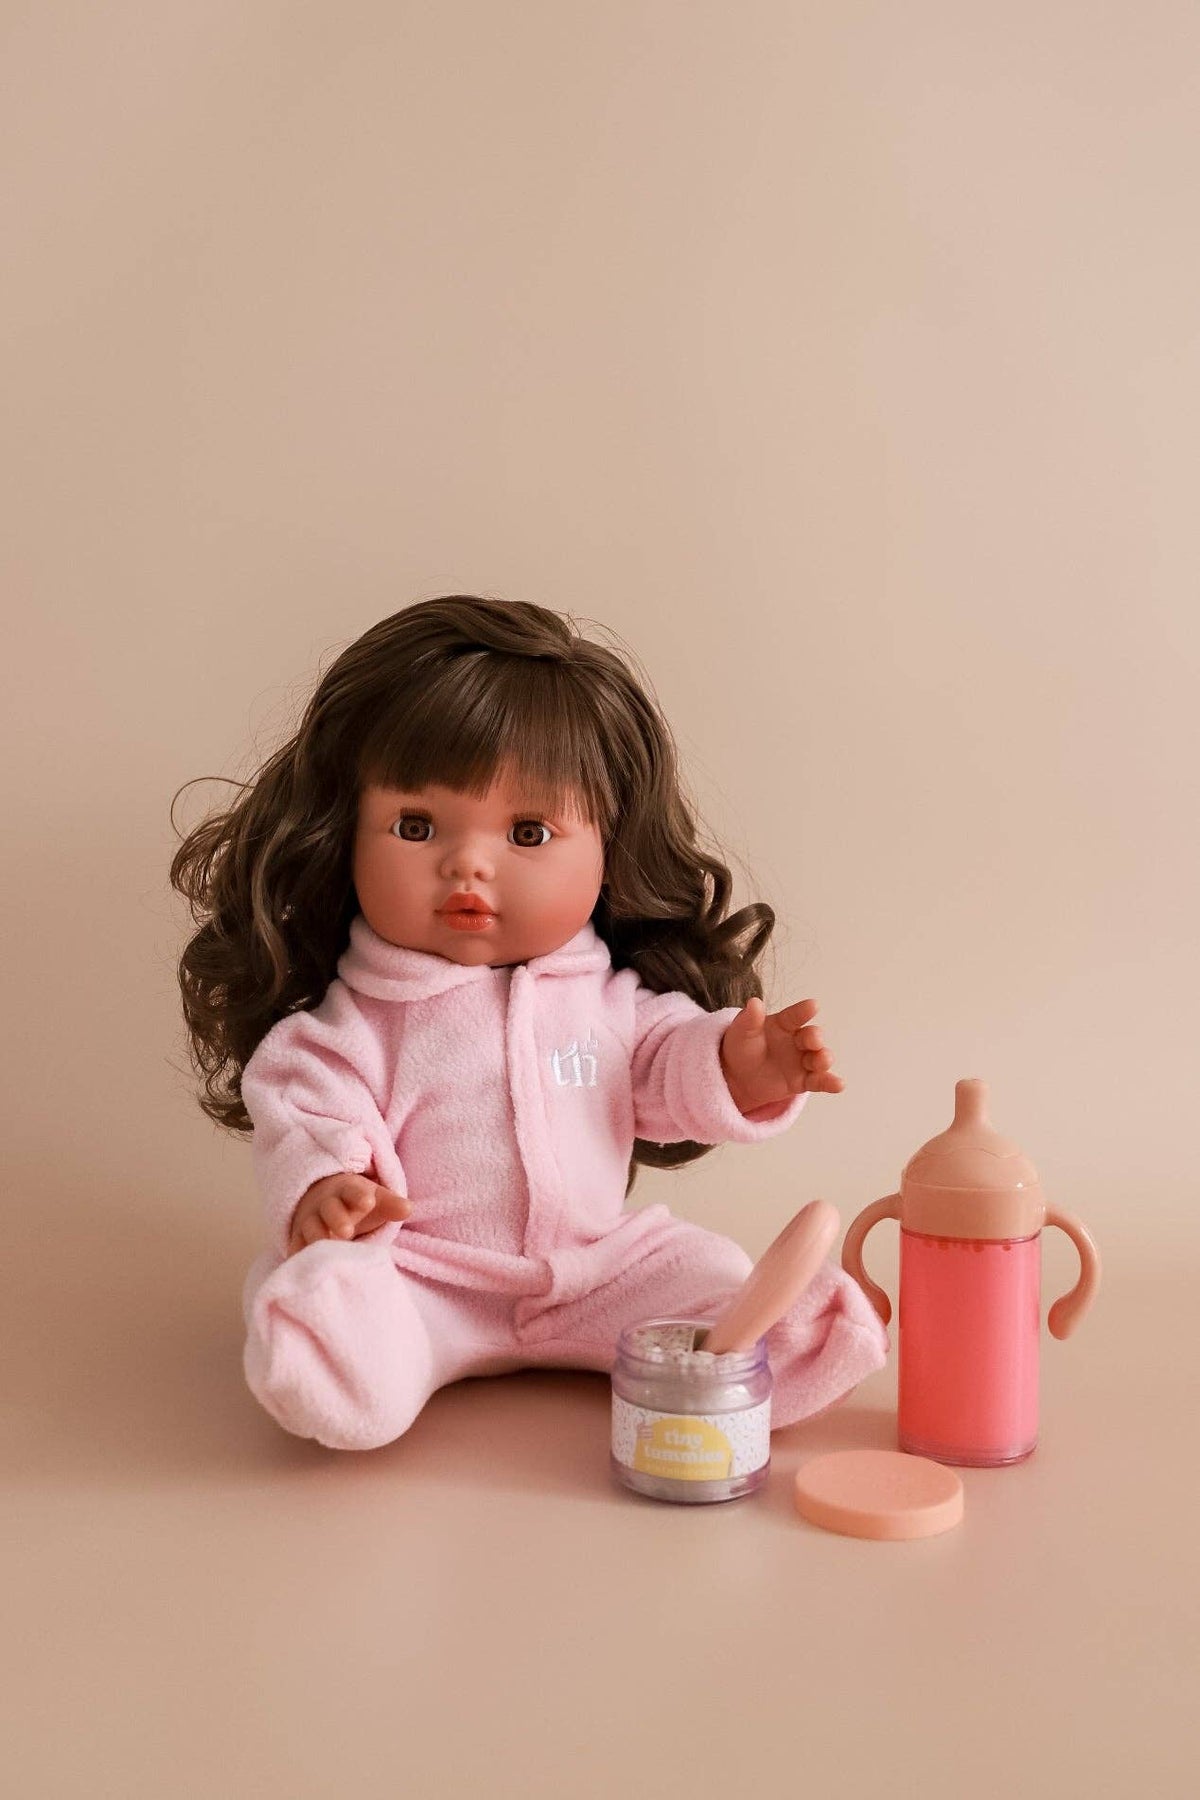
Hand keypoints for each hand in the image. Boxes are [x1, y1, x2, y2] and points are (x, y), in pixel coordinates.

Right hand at [287, 1172, 410, 1257]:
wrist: (319, 1199)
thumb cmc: (356, 1203)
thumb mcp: (374, 1199)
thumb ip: (391, 1205)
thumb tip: (409, 1209)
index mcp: (346, 1191)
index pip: (353, 1191)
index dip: (360, 1196)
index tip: (368, 1202)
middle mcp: (326, 1204)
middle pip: (331, 1210)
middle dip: (338, 1219)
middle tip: (347, 1232)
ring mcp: (311, 1221)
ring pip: (312, 1228)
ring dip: (318, 1238)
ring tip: (327, 1249)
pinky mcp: (299, 1237)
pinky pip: (297, 1246)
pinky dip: (300, 1255)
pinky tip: (304, 1266)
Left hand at [719, 996, 844, 1115]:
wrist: (738, 1077)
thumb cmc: (742, 1048)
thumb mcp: (741, 1032)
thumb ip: (749, 1019)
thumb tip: (754, 1002)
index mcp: (784, 1024)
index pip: (795, 1016)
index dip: (804, 1011)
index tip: (814, 1005)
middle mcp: (797, 1040)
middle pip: (812, 1037)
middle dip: (815, 1037)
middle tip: (814, 1039)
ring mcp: (802, 1061)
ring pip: (818, 1059)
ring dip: (824, 1058)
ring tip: (823, 1060)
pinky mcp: (803, 1081)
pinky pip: (819, 1081)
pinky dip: (830, 1083)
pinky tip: (839, 1084)